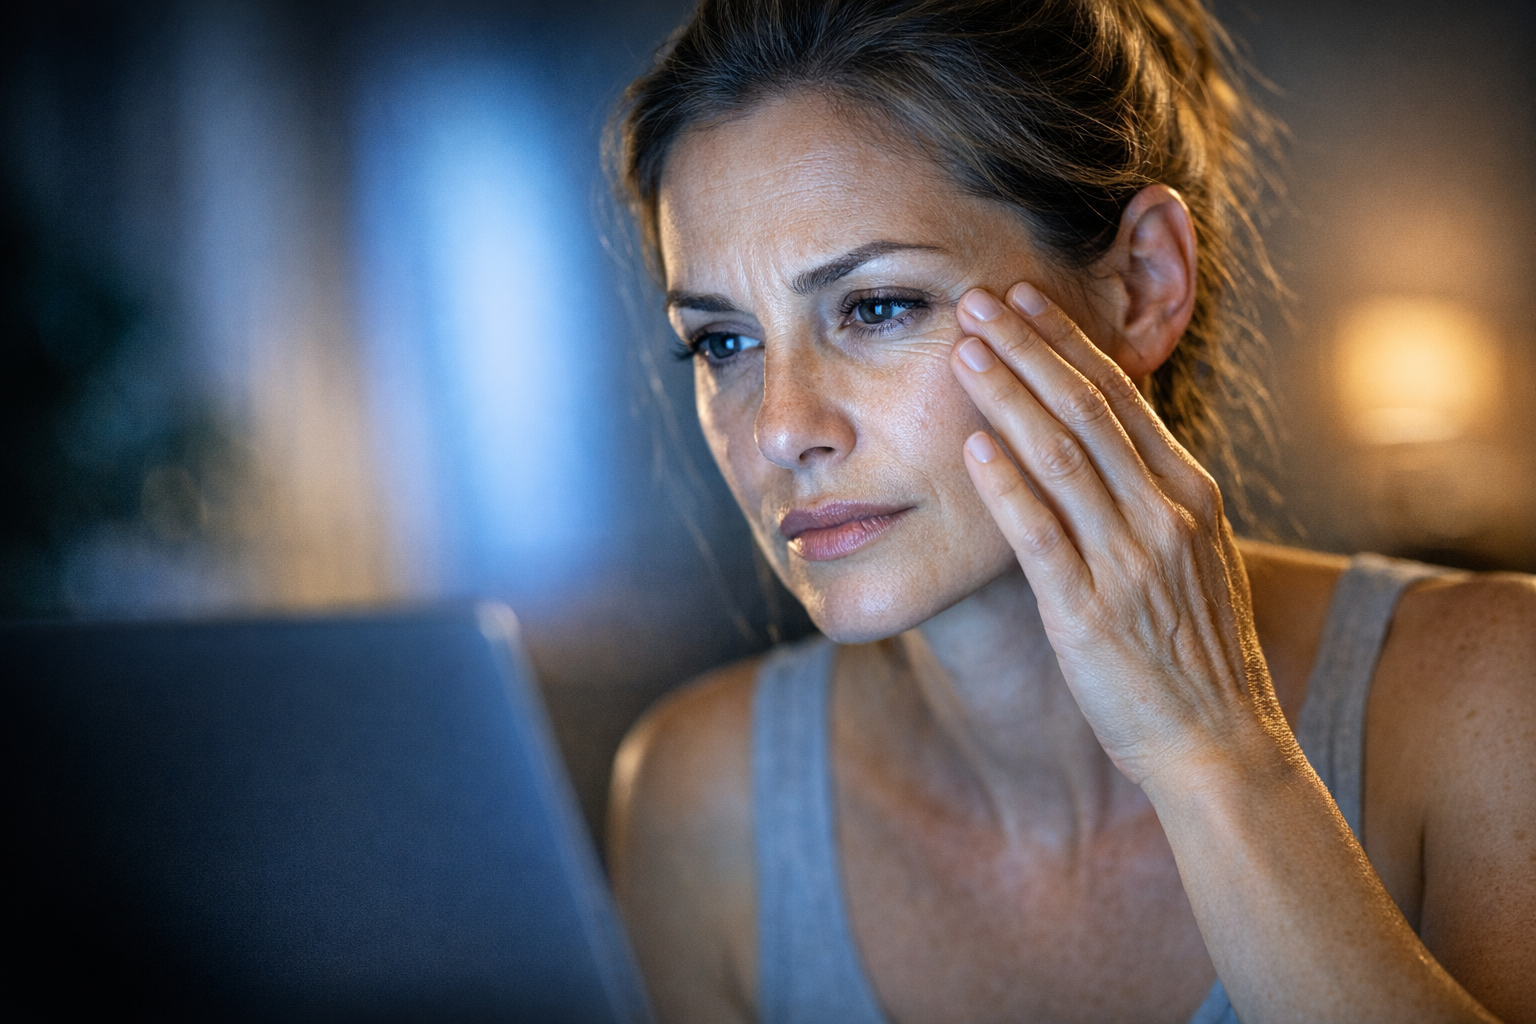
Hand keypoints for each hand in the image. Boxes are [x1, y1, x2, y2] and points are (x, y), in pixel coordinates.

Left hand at [949, 282, 1292, 788]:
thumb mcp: (1194, 557)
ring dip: (1009, 397)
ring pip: (1062, 457)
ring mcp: (1130, 561)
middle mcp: (1165, 515)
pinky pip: (1041, 534)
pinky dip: (1006, 485)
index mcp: (1191, 494)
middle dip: (1030, 347)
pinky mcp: (1089, 611)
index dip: (1068, 342)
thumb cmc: (1195, 651)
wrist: (1218, 741)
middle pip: (1089, 409)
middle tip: (980, 299)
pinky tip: (972, 446)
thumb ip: (1154, 499)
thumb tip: (1108, 445)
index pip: (1123, 397)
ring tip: (965, 351)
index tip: (1026, 301)